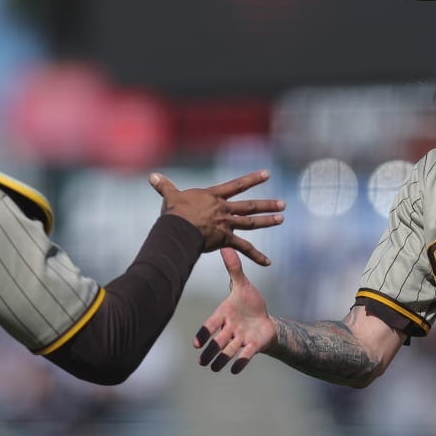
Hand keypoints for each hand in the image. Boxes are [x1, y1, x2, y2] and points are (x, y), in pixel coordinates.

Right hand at [149, 170, 284, 266]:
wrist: (177, 228)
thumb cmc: (174, 213)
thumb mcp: (170, 196)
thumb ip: (164, 186)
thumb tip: (152, 176)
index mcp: (214, 197)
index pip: (237, 185)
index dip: (252, 179)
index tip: (267, 174)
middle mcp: (224, 209)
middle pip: (249, 206)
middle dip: (267, 204)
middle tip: (283, 204)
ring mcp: (226, 224)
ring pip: (251, 222)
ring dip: (267, 221)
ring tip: (281, 219)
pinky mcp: (225, 239)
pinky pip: (244, 248)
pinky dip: (256, 256)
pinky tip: (268, 262)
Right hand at [193, 248, 276, 373]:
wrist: (266, 320)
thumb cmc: (250, 304)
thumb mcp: (243, 285)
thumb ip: (234, 270)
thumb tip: (225, 247)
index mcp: (225, 315)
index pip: (211, 325)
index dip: (204, 333)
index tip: (196, 343)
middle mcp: (231, 329)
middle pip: (219, 341)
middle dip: (211, 351)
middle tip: (202, 361)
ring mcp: (241, 339)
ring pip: (229, 351)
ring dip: (222, 359)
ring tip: (214, 368)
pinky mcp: (253, 346)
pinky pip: (245, 355)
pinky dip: (240, 362)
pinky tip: (235, 370)